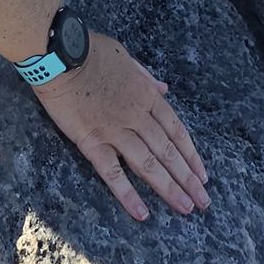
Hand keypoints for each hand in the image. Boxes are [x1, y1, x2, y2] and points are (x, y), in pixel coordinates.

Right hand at [33, 32, 209, 221]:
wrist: (60, 53)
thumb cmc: (91, 50)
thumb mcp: (126, 57)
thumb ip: (146, 76)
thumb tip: (164, 90)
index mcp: (146, 95)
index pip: (176, 130)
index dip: (191, 154)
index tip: (203, 174)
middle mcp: (137, 115)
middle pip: (168, 151)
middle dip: (188, 178)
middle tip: (203, 201)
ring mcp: (116, 130)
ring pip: (149, 164)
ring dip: (169, 188)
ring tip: (186, 208)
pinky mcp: (92, 142)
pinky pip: (113, 173)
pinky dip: (128, 194)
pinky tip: (142, 213)